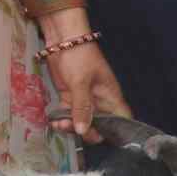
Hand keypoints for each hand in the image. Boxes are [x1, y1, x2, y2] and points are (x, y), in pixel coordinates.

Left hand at [36, 13, 132, 140]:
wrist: (61, 39)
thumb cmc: (79, 56)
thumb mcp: (81, 82)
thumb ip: (82, 107)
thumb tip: (83, 131)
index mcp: (111, 97)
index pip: (122, 120)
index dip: (116, 132)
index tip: (101, 136)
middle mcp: (100, 101)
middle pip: (99, 126)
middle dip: (86, 131)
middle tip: (72, 128)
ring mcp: (84, 100)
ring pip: (82, 122)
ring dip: (71, 126)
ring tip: (59, 124)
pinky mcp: (70, 97)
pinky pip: (69, 115)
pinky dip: (62, 119)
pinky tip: (54, 121)